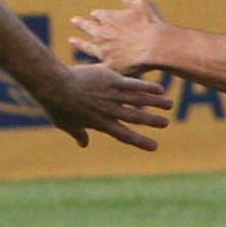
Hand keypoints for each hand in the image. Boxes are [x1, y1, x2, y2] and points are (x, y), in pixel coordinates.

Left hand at [43, 63, 170, 151]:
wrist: (56, 85)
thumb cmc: (57, 105)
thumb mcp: (66, 124)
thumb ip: (78, 134)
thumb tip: (83, 145)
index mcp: (101, 124)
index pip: (125, 135)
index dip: (140, 141)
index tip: (154, 147)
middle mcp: (110, 111)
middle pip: (136, 117)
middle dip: (152, 121)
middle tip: (166, 124)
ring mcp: (112, 95)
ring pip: (139, 100)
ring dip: (155, 103)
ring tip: (169, 105)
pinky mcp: (111, 80)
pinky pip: (133, 84)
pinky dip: (147, 87)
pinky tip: (160, 88)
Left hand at [74, 0, 171, 75]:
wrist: (156, 47)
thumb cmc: (152, 24)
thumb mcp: (143, 5)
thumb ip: (132, 0)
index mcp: (109, 18)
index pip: (99, 15)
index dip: (98, 15)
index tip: (95, 15)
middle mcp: (102, 34)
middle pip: (89, 28)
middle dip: (81, 24)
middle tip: (73, 21)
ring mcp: (104, 51)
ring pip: (88, 46)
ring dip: (79, 43)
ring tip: (72, 41)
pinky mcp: (109, 66)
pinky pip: (97, 67)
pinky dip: (91, 67)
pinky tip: (85, 68)